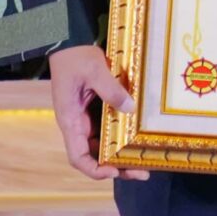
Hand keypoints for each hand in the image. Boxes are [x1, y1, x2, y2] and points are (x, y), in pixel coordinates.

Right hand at [46, 45, 147, 182]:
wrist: (70, 43)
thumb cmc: (76, 57)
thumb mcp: (94, 70)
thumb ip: (111, 90)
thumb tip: (129, 108)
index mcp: (70, 120)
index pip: (77, 156)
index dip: (94, 169)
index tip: (114, 171)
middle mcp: (78, 125)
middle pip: (95, 156)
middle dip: (117, 168)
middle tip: (143, 172)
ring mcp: (88, 119)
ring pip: (104, 147)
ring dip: (122, 156)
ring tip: (146, 163)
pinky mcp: (97, 111)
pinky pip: (110, 132)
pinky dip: (123, 140)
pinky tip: (140, 142)